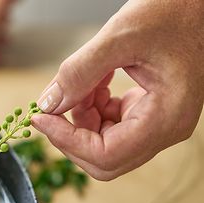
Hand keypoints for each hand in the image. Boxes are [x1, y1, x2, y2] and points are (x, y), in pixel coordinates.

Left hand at [32, 0, 203, 180]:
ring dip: (82, 116)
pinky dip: (93, 108)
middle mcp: (164, 130)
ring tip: (81, 83)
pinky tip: (94, 83)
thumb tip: (48, 104)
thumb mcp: (119, 37)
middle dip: (72, 133)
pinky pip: (111, 125)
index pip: (105, 155)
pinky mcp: (148, 114)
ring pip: (104, 142)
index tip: (41, 119)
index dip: (67, 141)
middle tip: (55, 104)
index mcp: (165, 119)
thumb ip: (80, 73)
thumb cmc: (173, 13)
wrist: (197, 6)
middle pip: (103, 158)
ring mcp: (157, 124)